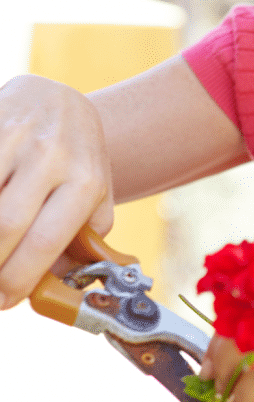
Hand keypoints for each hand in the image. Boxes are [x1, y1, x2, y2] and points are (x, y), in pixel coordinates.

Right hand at [0, 75, 113, 308]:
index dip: (20, 278)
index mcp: (85, 181)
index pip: (46, 240)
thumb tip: (58, 286)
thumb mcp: (97, 196)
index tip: (5, 302)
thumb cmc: (77, 160)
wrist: (59, 100)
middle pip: (4, 226)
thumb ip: (83, 240)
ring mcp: (14, 138)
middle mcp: (51, 157)